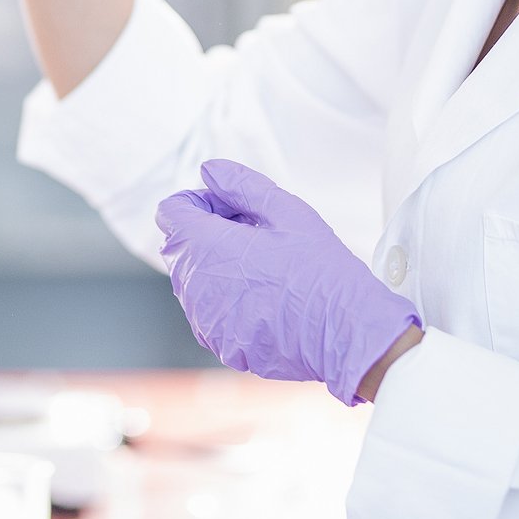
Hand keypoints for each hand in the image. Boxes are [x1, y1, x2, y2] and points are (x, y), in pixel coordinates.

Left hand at [156, 160, 421, 405]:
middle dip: (208, 233)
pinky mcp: (223, 346)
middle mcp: (197, 287)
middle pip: (181, 247)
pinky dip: (229, 301)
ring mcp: (207, 322)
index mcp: (208, 248)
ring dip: (218, 268)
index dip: (199, 202)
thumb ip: (241, 185)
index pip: (171, 212)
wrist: (347, 333)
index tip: (231, 208)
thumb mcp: (287, 211)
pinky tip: (268, 298)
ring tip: (266, 268)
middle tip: (257, 235)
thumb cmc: (320, 270)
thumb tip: (209, 172)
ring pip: (194, 282)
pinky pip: (211, 314)